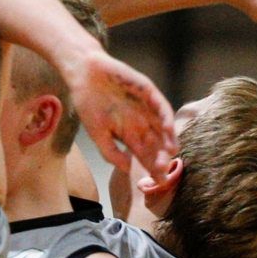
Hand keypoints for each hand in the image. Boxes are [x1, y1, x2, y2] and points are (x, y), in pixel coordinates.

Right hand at [66, 47, 178, 190]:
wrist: (85, 75)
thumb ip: (110, 152)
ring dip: (167, 139)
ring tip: (171, 152)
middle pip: (156, 144)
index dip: (151, 168)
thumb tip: (126, 168)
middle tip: (163, 170)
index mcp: (129, 134)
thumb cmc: (88, 103)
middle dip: (160, 157)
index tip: (158, 182)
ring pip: (162, 127)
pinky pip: (161, 106)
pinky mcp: (149, 92)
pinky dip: (165, 117)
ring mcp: (146, 108)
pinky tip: (168, 128)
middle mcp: (141, 123)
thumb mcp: (96, 133)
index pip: (144, 155)